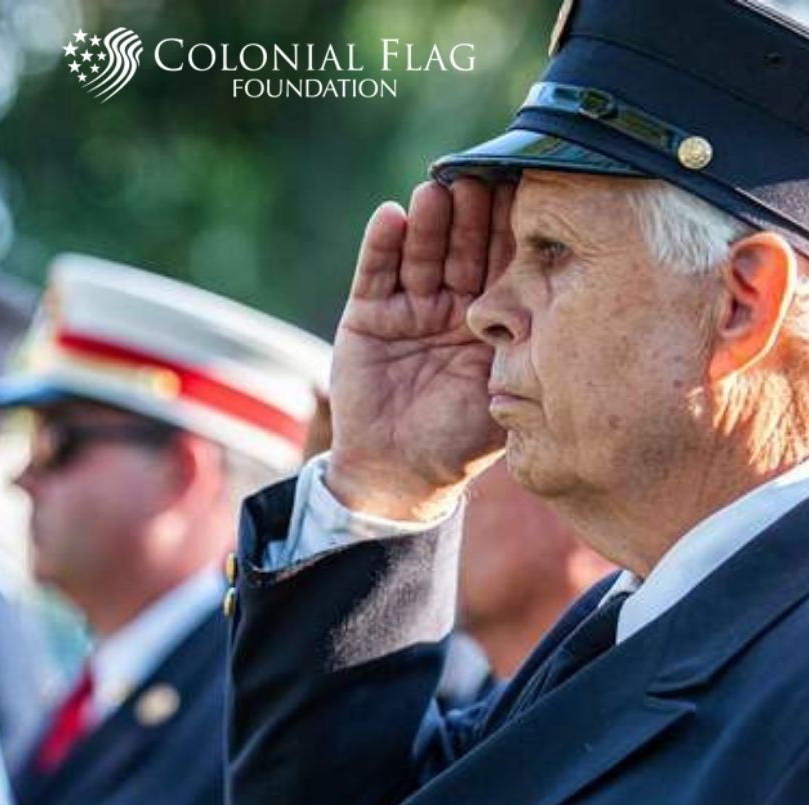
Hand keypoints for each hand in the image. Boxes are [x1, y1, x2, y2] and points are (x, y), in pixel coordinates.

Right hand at [328, 178, 514, 520]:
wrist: (400, 473)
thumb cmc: (460, 440)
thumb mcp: (507, 393)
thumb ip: (529, 350)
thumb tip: (588, 307)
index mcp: (489, 319)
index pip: (503, 262)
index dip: (512, 229)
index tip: (528, 190)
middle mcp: (450, 305)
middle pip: (462, 247)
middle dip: (470, 215)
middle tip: (479, 178)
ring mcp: (408, 308)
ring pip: (421, 253)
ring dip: (429, 222)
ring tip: (437, 190)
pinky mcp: (369, 315)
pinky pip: (375, 274)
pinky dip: (381, 245)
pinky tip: (391, 216)